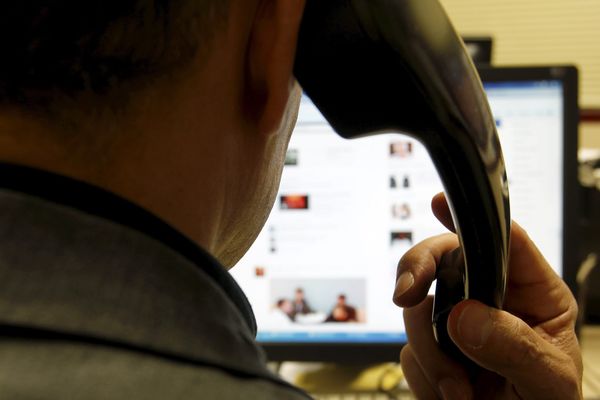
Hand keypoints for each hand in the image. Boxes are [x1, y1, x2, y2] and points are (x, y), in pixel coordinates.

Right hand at [393, 193, 581, 398]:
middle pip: (443, 260)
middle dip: (418, 271)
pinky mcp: (432, 352)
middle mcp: (489, 301)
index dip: (471, 217)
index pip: (504, 241)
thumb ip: (515, 347)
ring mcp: (455, 326)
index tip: (439, 204)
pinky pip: (407, 350)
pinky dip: (423, 376)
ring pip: (416, 310)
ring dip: (430, 353)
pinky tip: (450, 394)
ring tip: (458, 389)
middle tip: (406, 292)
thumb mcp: (550, 379)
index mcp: (531, 295)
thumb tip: (465, 317)